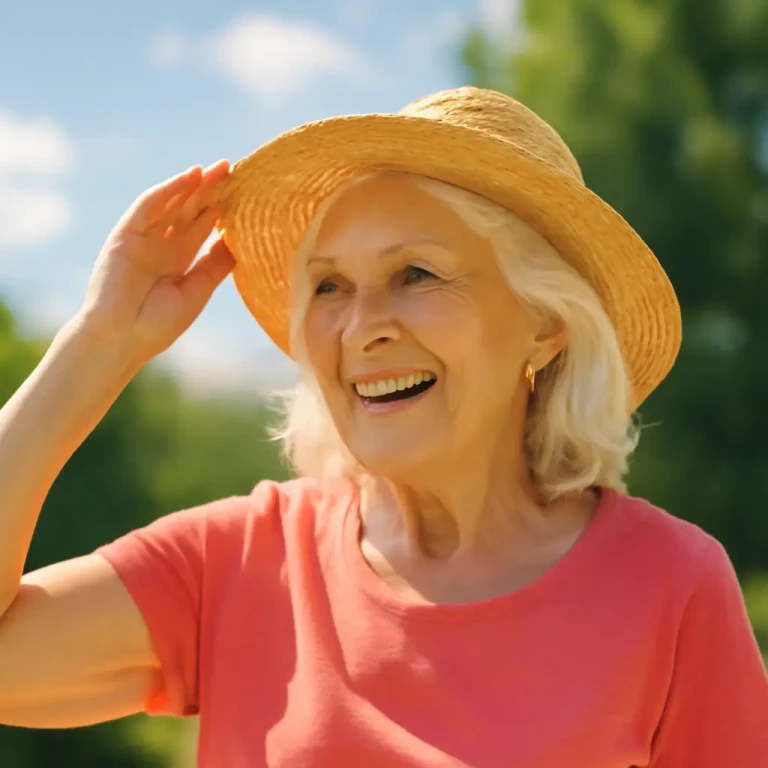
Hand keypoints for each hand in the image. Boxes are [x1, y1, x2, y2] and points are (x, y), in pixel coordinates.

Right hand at [78, 160, 234, 366]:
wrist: (120, 340)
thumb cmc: (157, 325)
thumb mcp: (196, 291)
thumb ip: (215, 266)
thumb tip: (240, 243)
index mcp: (178, 261)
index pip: (203, 228)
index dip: (223, 210)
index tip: (248, 194)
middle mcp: (161, 246)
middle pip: (190, 211)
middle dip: (212, 191)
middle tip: (236, 170)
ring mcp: (142, 239)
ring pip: (172, 204)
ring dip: (193, 185)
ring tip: (219, 168)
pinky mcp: (125, 235)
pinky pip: (148, 206)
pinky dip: (168, 189)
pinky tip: (190, 177)